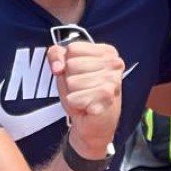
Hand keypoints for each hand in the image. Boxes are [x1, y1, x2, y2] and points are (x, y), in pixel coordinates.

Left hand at [49, 39, 123, 159]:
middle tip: (83, 89)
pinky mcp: (107, 97)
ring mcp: (113, 80)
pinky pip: (74, 97)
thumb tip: (58, 67)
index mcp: (107, 52)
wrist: (92, 122)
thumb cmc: (83, 92)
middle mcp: (114, 63)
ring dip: (73, 93)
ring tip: (85, 97)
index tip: (79, 74)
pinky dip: (75, 104)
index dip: (68, 63)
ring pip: (72, 81)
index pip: (72, 49)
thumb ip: (56, 55)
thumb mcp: (66, 68)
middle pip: (71, 64)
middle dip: (70, 80)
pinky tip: (86, 107)